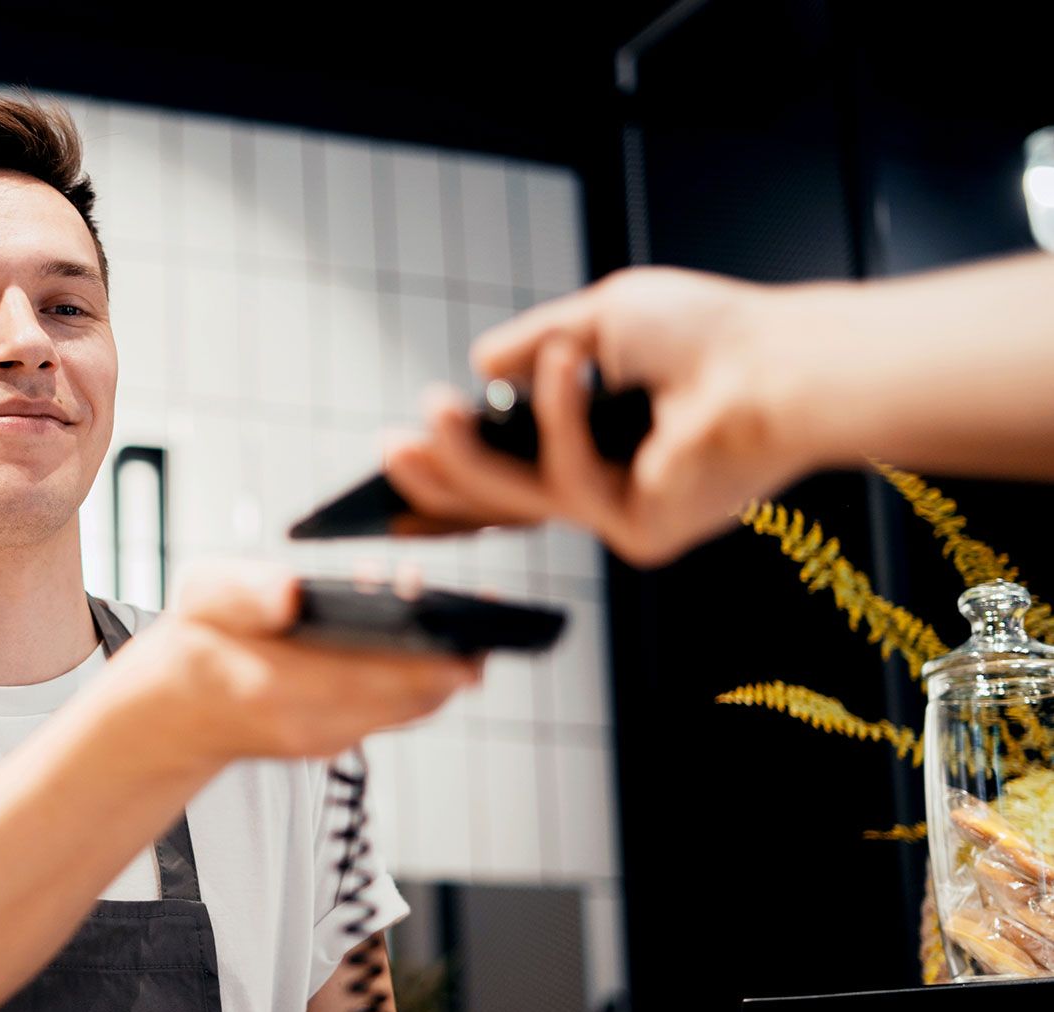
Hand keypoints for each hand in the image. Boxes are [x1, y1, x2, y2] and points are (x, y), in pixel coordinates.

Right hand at [114, 561, 482, 763]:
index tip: (473, 631)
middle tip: (474, 604)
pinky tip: (415, 627)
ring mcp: (330, 740)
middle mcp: (311, 725)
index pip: (373, 679)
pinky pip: (399, 710)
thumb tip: (290, 591)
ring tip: (438, 604)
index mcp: (275, 687)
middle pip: (414, 699)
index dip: (434, 659)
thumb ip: (244, 592)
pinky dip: (421, 673)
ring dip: (442, 662)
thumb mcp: (200, 598)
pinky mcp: (342, 740)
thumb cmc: (195, 645)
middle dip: (455, 654)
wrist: (174, 713)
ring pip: (414, 707)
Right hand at [383, 267, 826, 566]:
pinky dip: (562, 419)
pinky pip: (571, 482)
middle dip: (437, 477)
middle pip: (499, 502)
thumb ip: (532, 344)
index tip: (406, 440)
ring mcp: (623, 513)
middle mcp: (607, 486)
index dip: (451, 462)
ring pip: (518, 502)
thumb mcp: (597, 320)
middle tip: (391, 446)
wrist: (778, 361)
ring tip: (434, 411)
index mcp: (596, 441)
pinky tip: (570, 369)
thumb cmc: (711, 335)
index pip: (508, 467)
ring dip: (467, 456)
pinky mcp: (642, 532)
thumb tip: (480, 363)